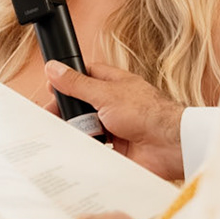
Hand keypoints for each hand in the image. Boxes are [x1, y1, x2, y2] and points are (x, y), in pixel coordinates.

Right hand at [45, 61, 185, 179]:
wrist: (169, 146)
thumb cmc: (147, 114)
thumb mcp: (105, 94)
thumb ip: (77, 83)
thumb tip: (53, 68)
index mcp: (115, 84)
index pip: (86, 76)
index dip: (68, 81)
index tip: (50, 90)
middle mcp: (115, 104)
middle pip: (83, 104)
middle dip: (68, 111)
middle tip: (51, 117)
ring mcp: (116, 127)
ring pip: (87, 127)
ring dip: (77, 131)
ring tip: (63, 135)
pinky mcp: (117, 149)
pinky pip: (95, 148)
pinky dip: (86, 149)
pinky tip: (77, 150)